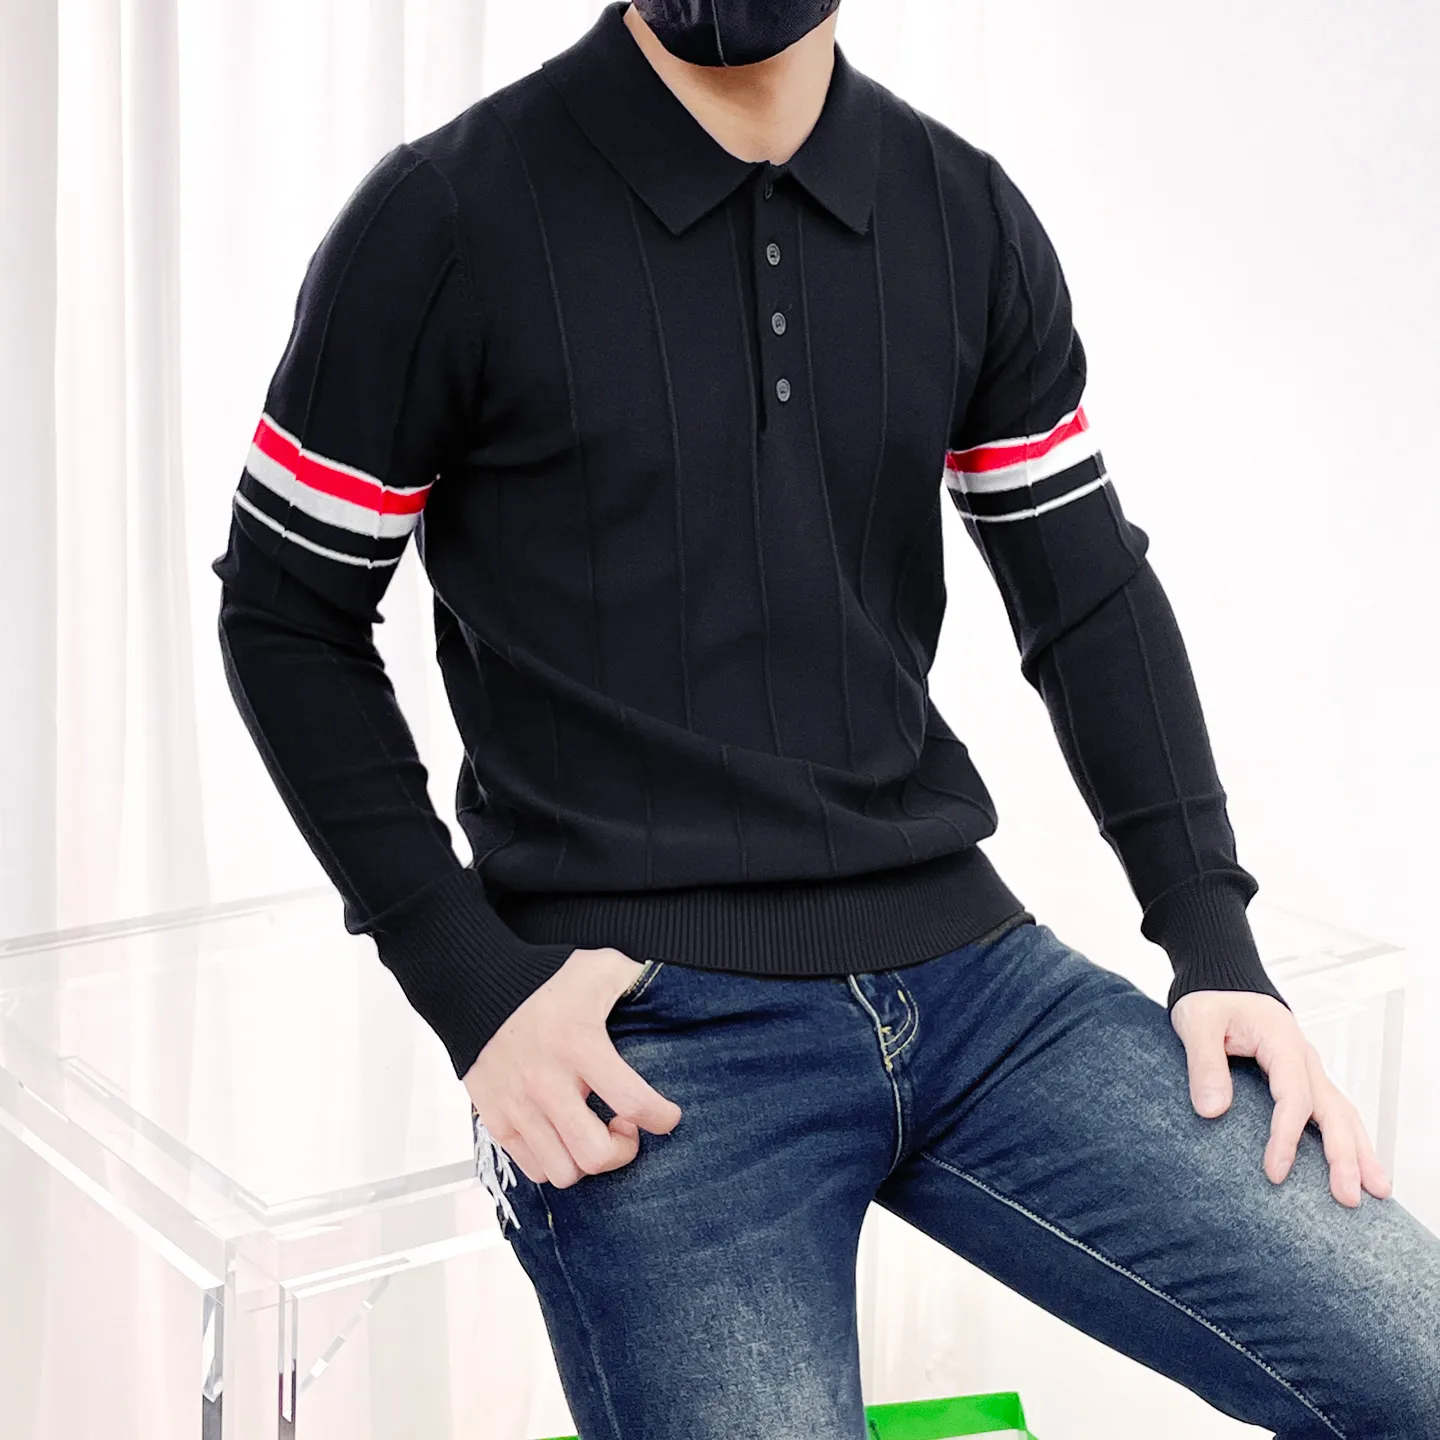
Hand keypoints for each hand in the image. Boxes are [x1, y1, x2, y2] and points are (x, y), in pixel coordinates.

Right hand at [463, 947, 682, 1188]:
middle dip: (622, 1150)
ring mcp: (518, 1105)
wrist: (477, 986)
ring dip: (588, 1160)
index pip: (632, 1101)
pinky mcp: (497, 1119)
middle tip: (624, 1126)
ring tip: (593, 1131)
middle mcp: (546, 1081)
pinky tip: (565, 1133)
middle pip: (595, 1153)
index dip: (662, 1118)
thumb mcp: (599, 967)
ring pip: (564, 1171)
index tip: (668, 1115)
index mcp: (579, 1043)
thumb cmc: (545, 980)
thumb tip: (676, 992)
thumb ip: (639, 979)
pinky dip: (556, 1161)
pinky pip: (533, 1168)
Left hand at [1170, 989, 1391, 1207]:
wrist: (1220, 981)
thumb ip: (1204, 1063)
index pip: (1293, 1095)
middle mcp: (1303, 1056)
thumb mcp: (1196, 1023)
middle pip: (1332, 1109)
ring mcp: (1307, 1067)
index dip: (1287, 1136)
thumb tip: (1211, 1109)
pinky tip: (1358, 1165)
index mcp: (1281, 1040)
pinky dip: (1349, 1138)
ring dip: (1359, 1151)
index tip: (1275, 1171)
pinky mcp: (1302, 1077)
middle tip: (1348, 1198)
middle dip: (1343, 1155)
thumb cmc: (1209, 1000)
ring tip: (1377, 1191)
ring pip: (1342, 1112)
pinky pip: (1332, 1110)